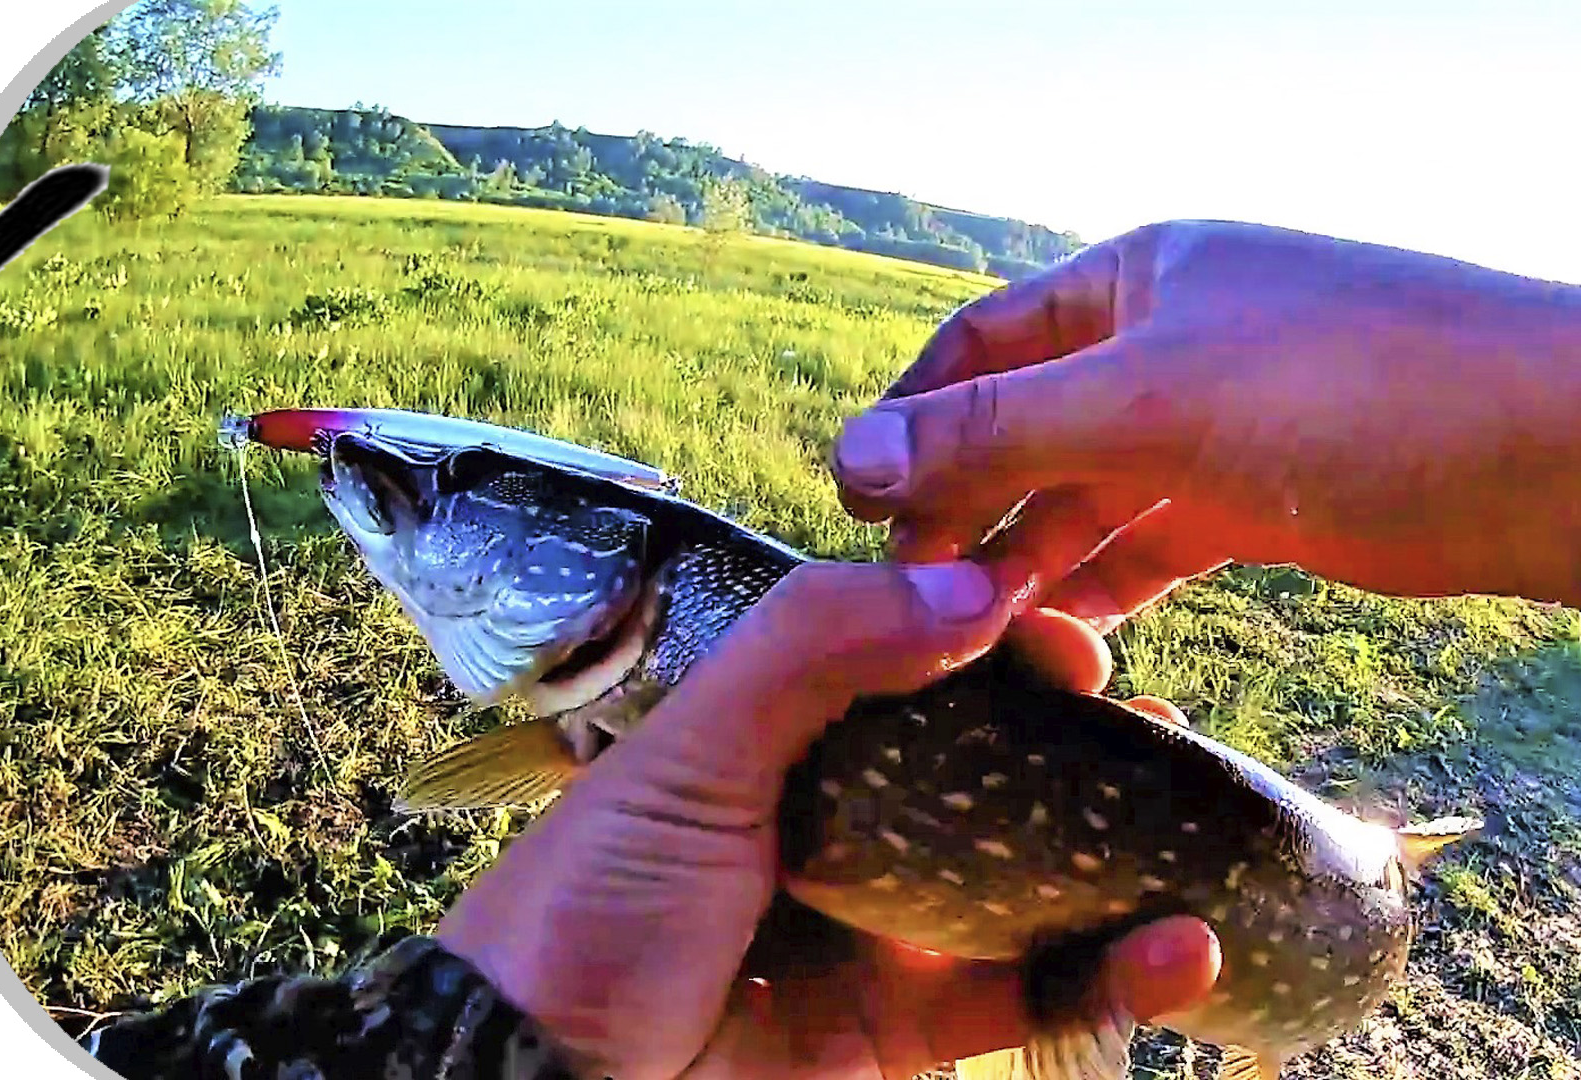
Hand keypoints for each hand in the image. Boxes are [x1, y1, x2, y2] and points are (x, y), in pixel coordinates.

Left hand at [436, 560, 1220, 1078]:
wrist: (543, 1078)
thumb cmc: (598, 902)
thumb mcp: (692, 751)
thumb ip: (814, 648)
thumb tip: (974, 584)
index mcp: (772, 743)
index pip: (902, 670)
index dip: (986, 643)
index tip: (1066, 631)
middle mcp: (831, 827)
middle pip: (976, 773)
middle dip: (1070, 745)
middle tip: (1153, 722)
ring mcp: (872, 932)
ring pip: (1021, 884)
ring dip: (1114, 855)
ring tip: (1199, 820)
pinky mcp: (902, 1031)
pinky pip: (1025, 996)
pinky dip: (1110, 977)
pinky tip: (1183, 948)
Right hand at [832, 220, 1580, 629]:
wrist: (1552, 454)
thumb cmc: (1356, 389)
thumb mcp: (1148, 402)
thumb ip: (994, 433)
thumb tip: (850, 460)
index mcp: (1130, 280)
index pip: (976, 346)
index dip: (908, 422)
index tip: (859, 511)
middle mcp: (1161, 346)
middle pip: (1021, 428)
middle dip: (964, 507)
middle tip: (913, 598)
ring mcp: (1211, 425)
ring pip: (1081, 495)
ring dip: (1026, 560)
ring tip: (975, 634)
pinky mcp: (1256, 499)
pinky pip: (1145, 543)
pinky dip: (1099, 586)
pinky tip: (1061, 636)